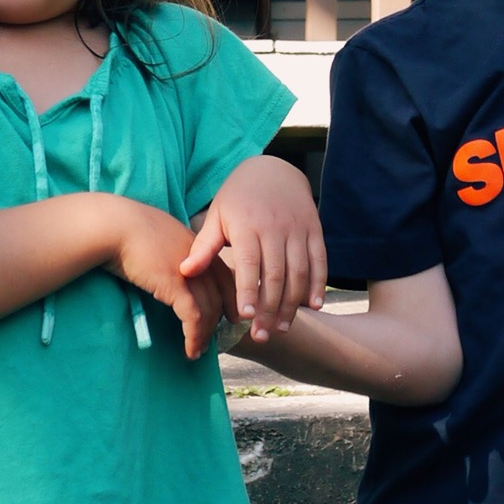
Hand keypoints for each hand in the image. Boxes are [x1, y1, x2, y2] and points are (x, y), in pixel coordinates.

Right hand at [102, 200, 226, 359]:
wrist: (115, 226)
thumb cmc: (127, 230)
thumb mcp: (157, 238)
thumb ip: (169, 252)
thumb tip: (165, 266)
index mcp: (197, 245)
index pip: (224, 275)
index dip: (229, 297)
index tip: (229, 316)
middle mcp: (199, 259)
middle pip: (219, 295)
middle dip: (218, 321)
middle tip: (211, 340)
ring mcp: (190, 271)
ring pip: (208, 310)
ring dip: (204, 335)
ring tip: (198, 351)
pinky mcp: (176, 285)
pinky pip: (192, 317)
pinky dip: (194, 336)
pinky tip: (190, 350)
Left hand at [180, 154, 327, 352]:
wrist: (273, 169)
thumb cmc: (238, 198)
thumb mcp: (217, 216)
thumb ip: (203, 246)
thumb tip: (184, 272)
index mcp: (247, 225)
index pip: (249, 263)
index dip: (247, 291)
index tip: (243, 318)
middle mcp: (275, 227)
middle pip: (275, 275)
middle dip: (269, 309)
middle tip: (261, 335)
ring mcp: (298, 229)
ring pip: (299, 272)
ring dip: (292, 304)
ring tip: (282, 328)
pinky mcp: (314, 229)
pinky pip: (320, 261)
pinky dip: (318, 284)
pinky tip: (313, 306)